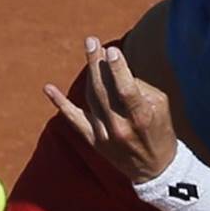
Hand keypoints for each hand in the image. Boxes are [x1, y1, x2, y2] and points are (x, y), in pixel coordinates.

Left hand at [44, 36, 177, 182]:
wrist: (155, 169)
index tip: (111, 49)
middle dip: (96, 63)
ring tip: (90, 49)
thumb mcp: (160, 106)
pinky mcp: (93, 140)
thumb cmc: (161, 129)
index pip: (126, 89)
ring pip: (91, 98)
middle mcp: (120, 127)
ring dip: (90, 73)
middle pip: (103, 90)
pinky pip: (74, 119)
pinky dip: (60, 103)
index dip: (118, 69)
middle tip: (91, 41)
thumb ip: (139, 86)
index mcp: (140, 117)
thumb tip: (115, 65)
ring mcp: (104, 135)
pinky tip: (48, 88)